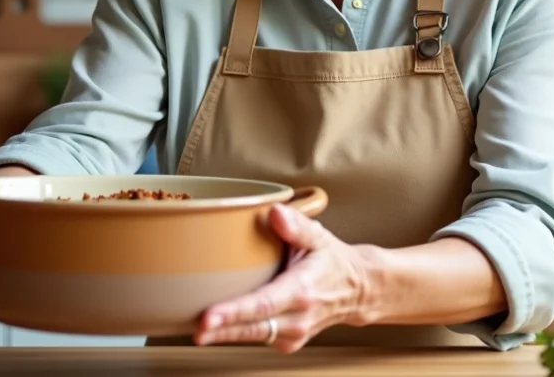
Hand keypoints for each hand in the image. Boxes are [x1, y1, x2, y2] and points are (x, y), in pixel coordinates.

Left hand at [194, 202, 375, 352]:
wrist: (357, 290)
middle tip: (196, 330)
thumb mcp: (320, 237)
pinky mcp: (286, 341)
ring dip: (225, 334)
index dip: (235, 312)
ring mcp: (293, 333)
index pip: (264, 304)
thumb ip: (297, 225)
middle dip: (222, 330)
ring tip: (199, 329)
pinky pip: (257, 337)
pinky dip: (237, 332)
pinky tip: (220, 324)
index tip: (209, 316)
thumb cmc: (333, 261)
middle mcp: (298, 317)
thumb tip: (275, 212)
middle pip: (253, 327)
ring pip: (253, 336)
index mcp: (303, 290)